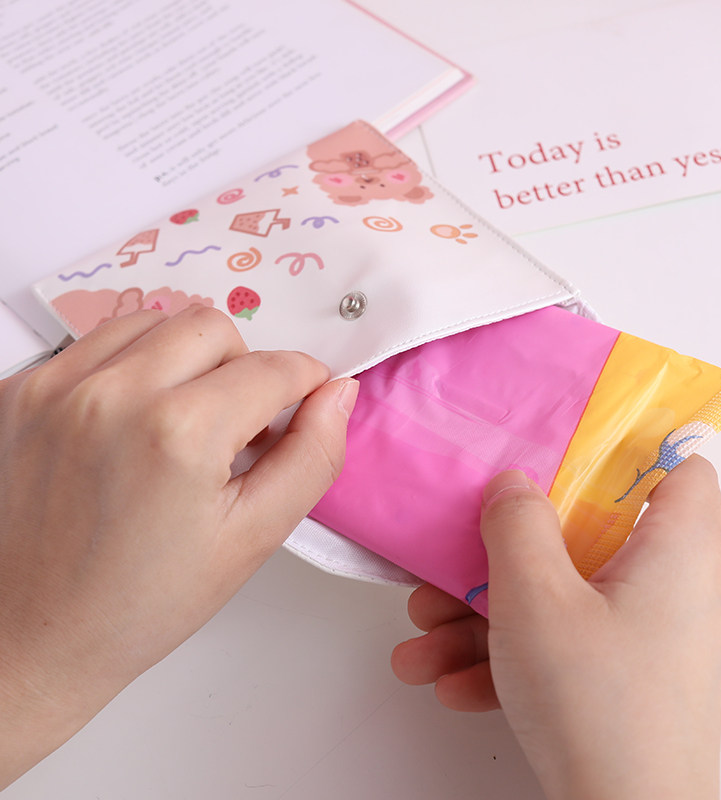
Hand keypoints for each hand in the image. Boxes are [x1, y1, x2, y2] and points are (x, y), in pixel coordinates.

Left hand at [0, 307, 357, 788]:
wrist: (30, 636)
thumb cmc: (142, 602)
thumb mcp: (252, 539)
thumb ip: (311, 458)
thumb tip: (338, 395)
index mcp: (181, 432)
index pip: (273, 368)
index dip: (305, 383)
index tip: (305, 403)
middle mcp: (113, 393)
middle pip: (214, 329)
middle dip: (244, 367)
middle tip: (239, 424)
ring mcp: (56, 385)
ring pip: (155, 324)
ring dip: (186, 359)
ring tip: (184, 420)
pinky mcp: (21, 388)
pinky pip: (98, 343)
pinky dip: (132, 366)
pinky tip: (134, 419)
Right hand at [392, 457, 720, 799]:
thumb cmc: (596, 706)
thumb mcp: (536, 595)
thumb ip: (518, 523)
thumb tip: (513, 485)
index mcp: (677, 551)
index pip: (680, 468)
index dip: (626, 450)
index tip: (560, 451)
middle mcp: (674, 591)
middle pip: (589, 538)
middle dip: (507, 553)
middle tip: (455, 562)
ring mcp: (650, 641)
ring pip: (562, 599)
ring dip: (487, 615)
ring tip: (424, 639)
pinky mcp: (626, 682)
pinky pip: (563, 648)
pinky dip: (510, 657)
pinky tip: (449, 680)